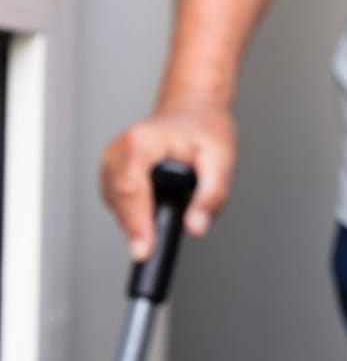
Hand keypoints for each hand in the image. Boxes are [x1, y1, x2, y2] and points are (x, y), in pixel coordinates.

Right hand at [101, 102, 236, 259]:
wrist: (193, 110)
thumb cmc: (204, 129)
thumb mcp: (221, 160)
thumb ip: (211, 196)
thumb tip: (196, 227)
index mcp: (141, 142)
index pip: (131, 189)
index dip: (137, 223)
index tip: (144, 250)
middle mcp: (118, 150)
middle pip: (120, 201)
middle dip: (139, 226)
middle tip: (157, 245)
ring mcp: (110, 162)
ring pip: (117, 205)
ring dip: (139, 218)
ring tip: (168, 209)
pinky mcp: (111, 172)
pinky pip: (118, 202)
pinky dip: (136, 212)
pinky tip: (156, 206)